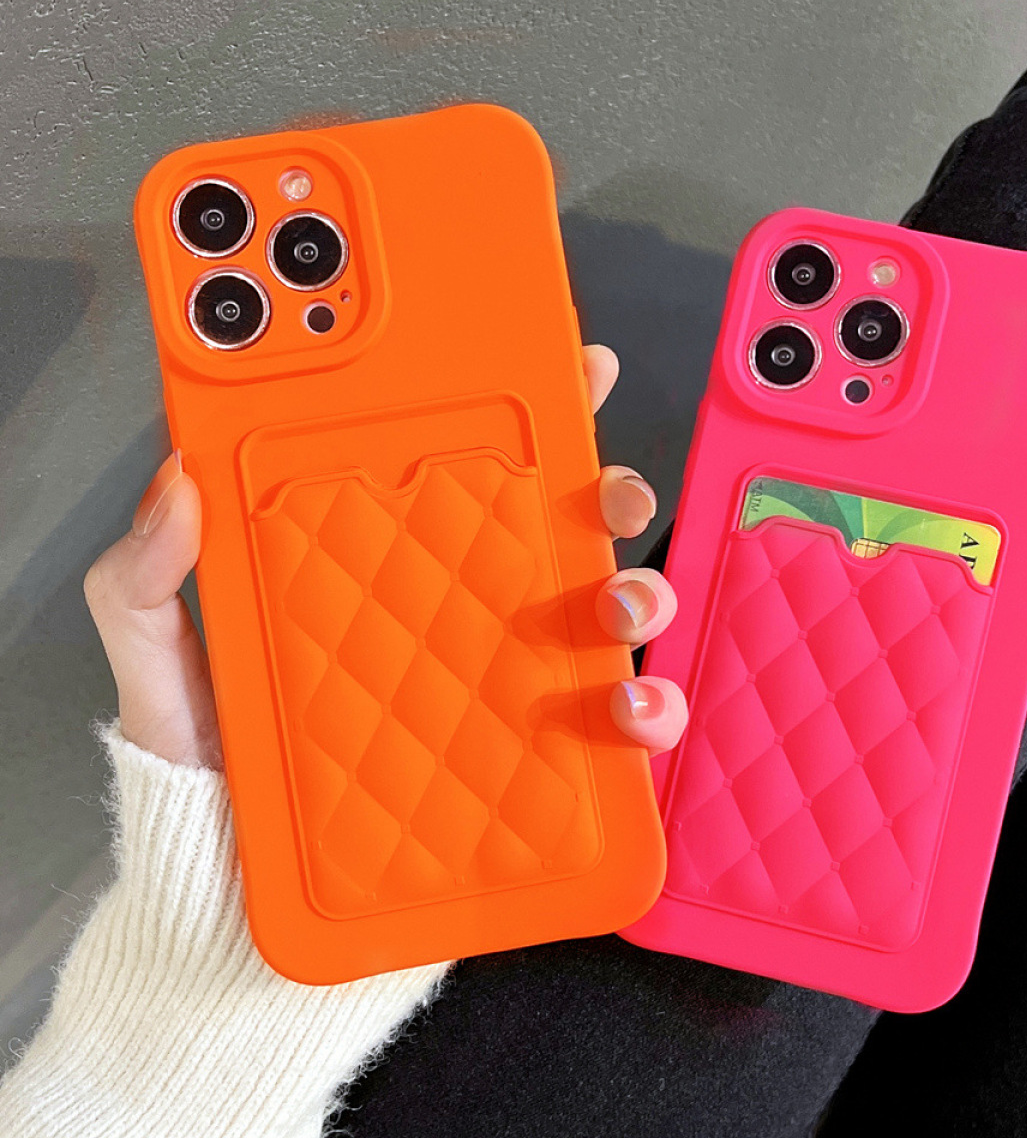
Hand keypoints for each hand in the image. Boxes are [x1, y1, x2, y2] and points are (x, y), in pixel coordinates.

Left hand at [84, 345, 687, 768]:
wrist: (238, 892)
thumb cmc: (215, 768)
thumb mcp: (165, 662)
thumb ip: (145, 579)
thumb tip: (176, 483)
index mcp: (391, 569)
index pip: (469, 475)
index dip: (527, 414)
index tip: (571, 368)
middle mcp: (463, 614)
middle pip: (563, 532)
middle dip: (613, 493)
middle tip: (611, 493)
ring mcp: (505, 684)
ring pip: (607, 616)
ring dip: (640, 595)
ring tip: (617, 607)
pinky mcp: (533, 760)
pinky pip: (611, 728)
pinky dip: (646, 713)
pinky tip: (628, 713)